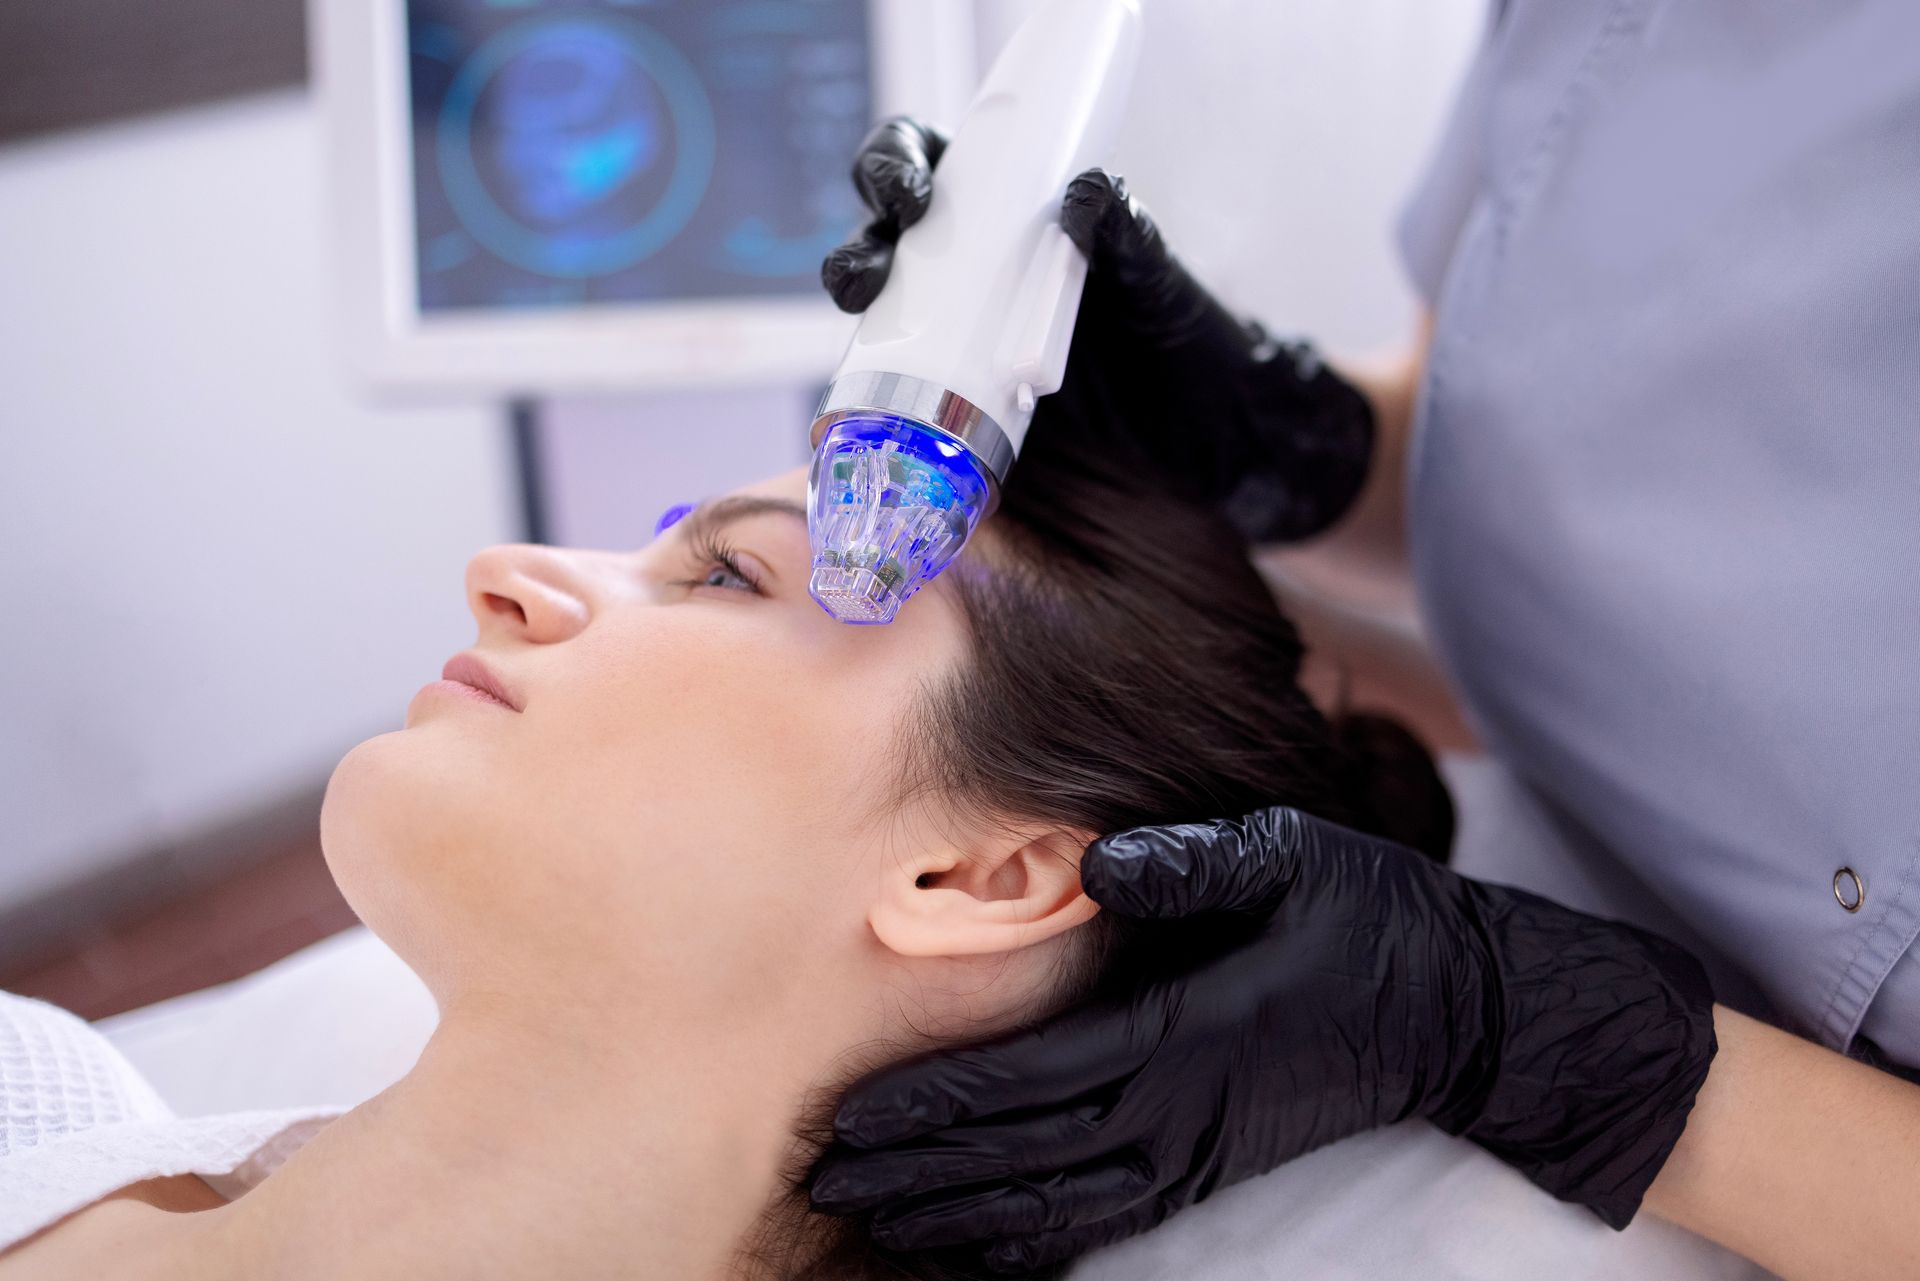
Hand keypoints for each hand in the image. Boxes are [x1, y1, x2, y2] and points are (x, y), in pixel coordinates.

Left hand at [810, 808, 1717, 1274]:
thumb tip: (1103, 863)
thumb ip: (1199, 862)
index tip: (854, 1119)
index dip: (937, 1103)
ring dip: (956, 1213)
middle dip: (916, 1171)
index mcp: (1186, 1030)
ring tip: (872, 1217)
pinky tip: (977, 1242)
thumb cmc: (1374, 921)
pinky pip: (1105, 1221)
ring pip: (1054, 1203)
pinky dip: (1031, 1238)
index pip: (1034, 1079)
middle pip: (1021, 1155)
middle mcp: (1179, 1107)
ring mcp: (1195, 1151)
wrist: (1466, 1015)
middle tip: (820, 1179)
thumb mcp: (1298, 858)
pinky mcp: (1212, 1170)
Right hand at [821, 117, 1375, 541]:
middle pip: (884, 229)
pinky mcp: (953, 394)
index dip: (901, 166)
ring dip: (858, 295)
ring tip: (865, 308)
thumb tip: (1084, 193)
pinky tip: (880, 390)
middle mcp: (970, 262)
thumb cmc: (1179, 337)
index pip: (933, 162)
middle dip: (860, 240)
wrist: (1201, 431)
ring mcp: (955, 329)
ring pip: (881, 301)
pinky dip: (877, 379)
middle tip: (872, 271)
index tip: (915, 196)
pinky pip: (901, 379)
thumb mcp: (1157, 279)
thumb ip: (1129, 231)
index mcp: (1009, 208)